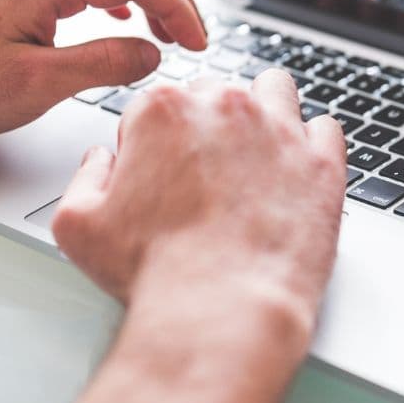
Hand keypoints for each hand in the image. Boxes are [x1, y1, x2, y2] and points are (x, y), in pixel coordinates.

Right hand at [53, 71, 347, 402]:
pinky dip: (312, 144)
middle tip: (205, 176)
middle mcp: (224, 107)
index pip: (156, 105)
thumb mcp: (78, 224)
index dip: (153, 142)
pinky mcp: (322, 162)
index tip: (159, 175)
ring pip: (273, 91)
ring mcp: (279, 130)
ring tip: (254, 158)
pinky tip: (296, 172)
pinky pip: (325, 128)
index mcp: (163, 110)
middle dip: (207, 126)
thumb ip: (84, 177)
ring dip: (263, 113)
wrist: (220, 310)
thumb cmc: (154, 272)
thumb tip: (101, 160)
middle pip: (215, 95)